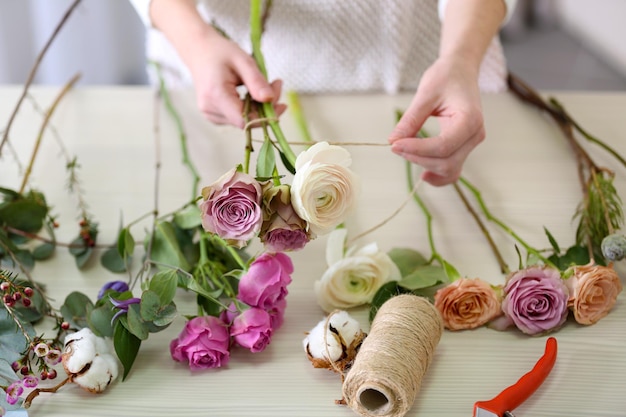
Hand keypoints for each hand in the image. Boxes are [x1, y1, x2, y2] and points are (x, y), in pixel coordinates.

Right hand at [185, 29, 285, 127]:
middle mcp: (210, 110)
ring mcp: (210, 115)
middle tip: (276, 84)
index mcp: (216, 95)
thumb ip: (256, 81)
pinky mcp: (213, 116)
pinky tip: (252, 93)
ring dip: (259, 107)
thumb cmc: (220, 52)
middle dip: (266, 107)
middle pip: (247, 121)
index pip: (245, 120)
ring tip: (264, 86)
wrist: (199, 50)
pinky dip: (249, 108)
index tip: (280, 102)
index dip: (265, 116)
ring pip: (244, 121)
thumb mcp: (242, 60)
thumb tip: (270, 100)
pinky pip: (237, 117)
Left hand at [388, 56, 484, 185]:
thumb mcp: (425, 94)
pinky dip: (437, 175)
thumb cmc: (446, 77)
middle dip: (418, 158)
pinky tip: (423, 174)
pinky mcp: (464, 147)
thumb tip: (393, 141)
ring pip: (449, 169)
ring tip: (405, 153)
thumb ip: (410, 120)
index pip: (442, 146)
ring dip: (425, 166)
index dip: (416, 150)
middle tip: (396, 145)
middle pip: (446, 162)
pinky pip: (453, 169)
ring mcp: (471, 143)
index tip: (394, 145)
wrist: (461, 71)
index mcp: (470, 119)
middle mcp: (475, 135)